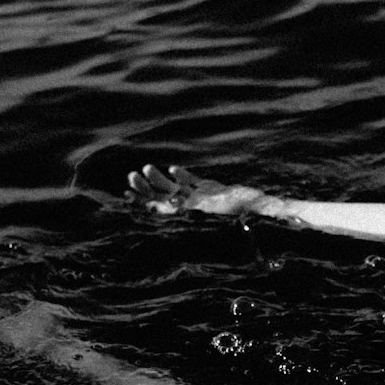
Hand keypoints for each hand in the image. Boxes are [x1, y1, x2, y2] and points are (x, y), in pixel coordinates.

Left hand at [127, 164, 268, 216]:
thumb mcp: (204, 208)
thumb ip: (180, 207)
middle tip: (131, 176)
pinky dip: (184, 177)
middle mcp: (190, 209)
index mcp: (186, 216)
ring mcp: (201, 200)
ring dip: (160, 180)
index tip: (126, 194)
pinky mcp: (212, 191)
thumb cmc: (233, 213)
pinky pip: (195, 184)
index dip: (141, 203)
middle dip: (146, 188)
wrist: (258, 210)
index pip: (158, 210)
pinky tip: (175, 169)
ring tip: (146, 168)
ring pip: (175, 190)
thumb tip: (152, 207)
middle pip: (163, 199)